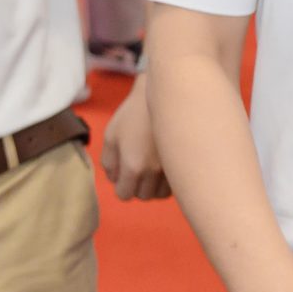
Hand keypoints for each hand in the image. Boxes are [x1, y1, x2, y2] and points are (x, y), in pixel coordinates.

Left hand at [99, 81, 169, 200]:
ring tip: (151, 170)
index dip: (121, 186)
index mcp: (133, 166)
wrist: (165, 95)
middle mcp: (154, 172)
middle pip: (143, 196)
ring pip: (161, 194)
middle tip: (136, 169)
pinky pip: (175, 184)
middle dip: (137, 186)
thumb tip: (115, 178)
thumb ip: (108, 162)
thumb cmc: (134, 113)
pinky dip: (168, 181)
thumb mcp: (111, 134)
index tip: (123, 175)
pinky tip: (163, 168)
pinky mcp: (184, 162)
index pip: (124, 194)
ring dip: (154, 186)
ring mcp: (172, 167)